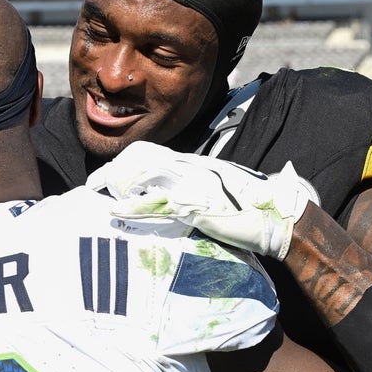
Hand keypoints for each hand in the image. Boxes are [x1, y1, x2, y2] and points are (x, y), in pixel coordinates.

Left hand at [87, 141, 318, 259]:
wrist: (279, 217)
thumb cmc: (251, 208)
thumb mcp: (218, 191)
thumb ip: (195, 189)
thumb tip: (174, 196)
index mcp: (196, 164)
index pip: (153, 153)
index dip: (127, 162)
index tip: (109, 174)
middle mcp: (192, 168)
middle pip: (142, 158)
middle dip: (114, 170)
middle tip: (92, 185)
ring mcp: (193, 185)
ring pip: (143, 175)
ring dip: (117, 184)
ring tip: (98, 194)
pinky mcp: (195, 205)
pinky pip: (155, 203)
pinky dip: (131, 207)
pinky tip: (115, 211)